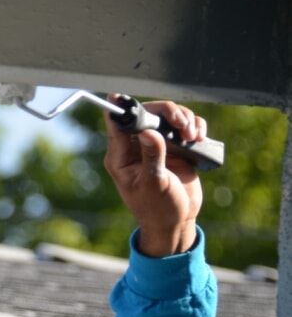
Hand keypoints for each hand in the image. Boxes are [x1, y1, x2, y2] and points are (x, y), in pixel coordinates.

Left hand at [103, 96, 206, 256]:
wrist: (177, 220)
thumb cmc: (158, 208)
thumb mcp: (155, 184)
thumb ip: (152, 157)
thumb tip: (148, 133)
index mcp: (121, 157)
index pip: (117, 125)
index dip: (120, 109)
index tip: (121, 95)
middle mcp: (135, 147)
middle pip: (147, 113)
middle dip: (167, 113)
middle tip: (181, 124)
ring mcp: (156, 145)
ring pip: (167, 116)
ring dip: (184, 119)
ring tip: (193, 136)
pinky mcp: (174, 146)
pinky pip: (183, 125)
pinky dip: (193, 125)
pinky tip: (198, 137)